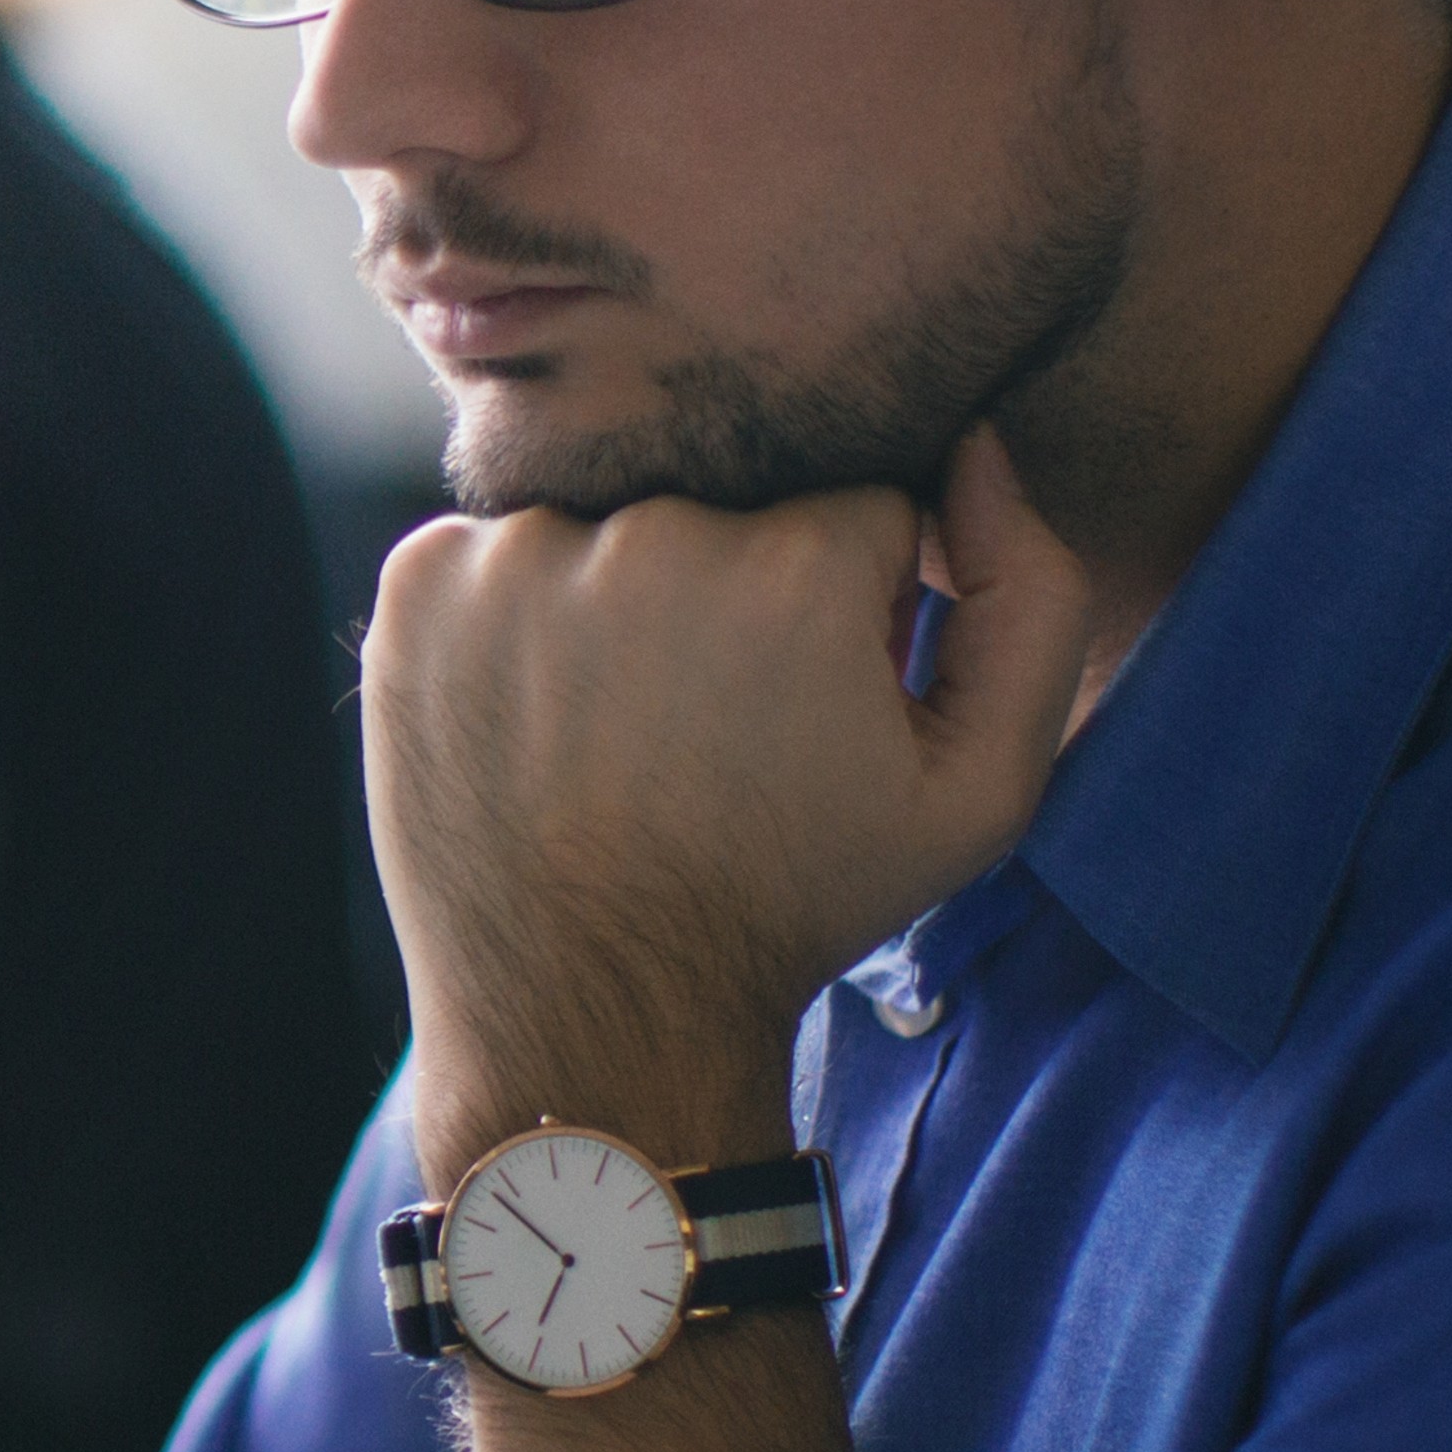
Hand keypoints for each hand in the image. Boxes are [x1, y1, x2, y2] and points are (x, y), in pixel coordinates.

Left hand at [364, 427, 1094, 1170]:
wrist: (595, 1009)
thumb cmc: (792, 902)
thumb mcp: (978, 791)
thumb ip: (1030, 598)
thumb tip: (978, 443)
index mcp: (795, 561)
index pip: (856, 504)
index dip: (849, 604)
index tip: (810, 697)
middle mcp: (649, 532)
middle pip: (728, 502)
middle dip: (738, 587)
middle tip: (713, 721)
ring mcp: (516, 555)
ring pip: (611, 517)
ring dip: (622, 592)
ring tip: (623, 726)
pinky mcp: (420, 585)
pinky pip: (499, 549)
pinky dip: (520, 615)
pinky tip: (541, 717)